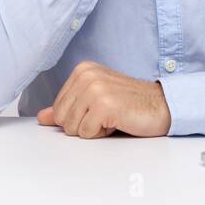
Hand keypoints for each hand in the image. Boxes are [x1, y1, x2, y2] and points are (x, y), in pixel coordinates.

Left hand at [36, 61, 171, 137]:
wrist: (162, 105)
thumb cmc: (130, 103)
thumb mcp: (95, 101)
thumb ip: (68, 107)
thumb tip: (42, 117)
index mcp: (82, 70)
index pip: (58, 109)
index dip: (79, 117)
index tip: (99, 108)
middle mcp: (86, 75)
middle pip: (62, 119)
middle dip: (83, 125)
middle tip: (107, 114)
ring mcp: (95, 89)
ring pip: (72, 128)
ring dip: (94, 130)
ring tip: (113, 117)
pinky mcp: (104, 105)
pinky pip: (87, 134)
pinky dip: (103, 134)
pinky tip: (118, 121)